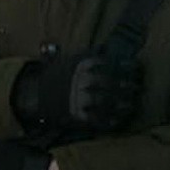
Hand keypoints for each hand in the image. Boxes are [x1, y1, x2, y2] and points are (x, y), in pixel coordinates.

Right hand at [13, 54, 142, 134]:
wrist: (33, 96)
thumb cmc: (54, 77)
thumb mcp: (66, 60)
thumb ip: (86, 56)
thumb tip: (106, 48)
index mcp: (76, 66)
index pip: (105, 63)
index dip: (122, 64)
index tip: (134, 66)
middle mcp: (78, 81)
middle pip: (107, 82)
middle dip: (124, 85)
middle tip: (136, 87)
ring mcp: (76, 99)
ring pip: (104, 101)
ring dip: (120, 103)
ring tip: (130, 105)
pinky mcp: (75, 115)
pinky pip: (95, 119)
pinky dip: (108, 121)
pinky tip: (117, 120)